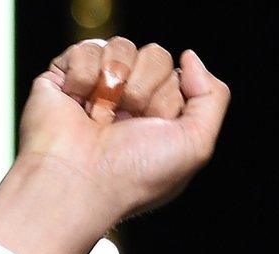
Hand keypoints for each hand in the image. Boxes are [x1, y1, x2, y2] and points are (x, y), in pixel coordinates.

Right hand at [0, 38, 230, 253]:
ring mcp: (97, 86)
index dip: (169, 100)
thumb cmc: (136, 174)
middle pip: (156, 55)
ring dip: (115, 84)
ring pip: (123, 46)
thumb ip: (213, 97)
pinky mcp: (65, 76)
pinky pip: (87, 47)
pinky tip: (77, 105)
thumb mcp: (196, 144)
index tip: (153, 130)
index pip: (180, 76)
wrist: (78, 182)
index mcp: (161, 117)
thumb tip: (190, 57)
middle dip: (145, 89)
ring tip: (100, 118)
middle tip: (125, 124)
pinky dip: (84, 78)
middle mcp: (131, 100)